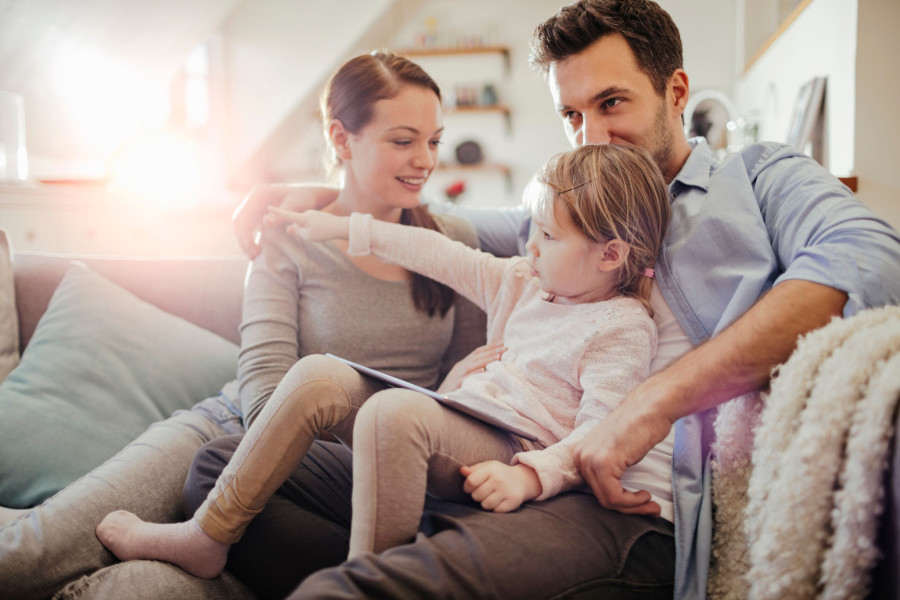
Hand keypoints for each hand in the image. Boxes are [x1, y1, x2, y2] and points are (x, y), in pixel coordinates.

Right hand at [232, 184, 336, 258]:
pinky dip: (249, 240)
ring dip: (245, 241)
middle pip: (239, 220)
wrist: (307, 197)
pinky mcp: (256, 214)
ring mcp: (253, 206)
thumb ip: (281, 214)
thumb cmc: (303, 199)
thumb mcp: (295, 205)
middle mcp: (253, 198)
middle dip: (243, 239)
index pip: (244, 213)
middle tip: (252, 254)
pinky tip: (255, 251)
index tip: (251, 246)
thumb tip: (266, 222)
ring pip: (242, 226)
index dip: (244, 231)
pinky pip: (248, 228)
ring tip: (253, 256)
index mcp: (259, 193)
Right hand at [437, 343, 504, 393]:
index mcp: (462, 365)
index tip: (503, 343)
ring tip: (498, 356)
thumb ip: (473, 370)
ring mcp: (457, 376)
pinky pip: (464, 379)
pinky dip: (473, 374)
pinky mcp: (455, 387)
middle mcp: (459, 368)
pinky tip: (482, 370)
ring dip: (485, 360)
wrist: (438, 401)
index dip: (490, 347)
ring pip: (471, 366)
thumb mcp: (463, 377)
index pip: (477, 352)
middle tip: (505, 347)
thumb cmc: (453, 390)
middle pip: (476, 357)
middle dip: (492, 351)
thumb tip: (490, 365)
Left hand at [461, 461, 541, 512]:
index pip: (471, 481)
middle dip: (477, 495)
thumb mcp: (488, 467)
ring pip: (485, 505)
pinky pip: (495, 511)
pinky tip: (499, 501)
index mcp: (491, 469)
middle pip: (476, 495)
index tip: (470, 488)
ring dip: (485, 502)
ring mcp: (506, 491)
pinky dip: (495, 508)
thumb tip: (462, 471)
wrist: (522, 480)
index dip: (467, 487)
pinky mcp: (512, 502)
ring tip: (491, 496)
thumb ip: (473, 469)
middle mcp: (499, 480)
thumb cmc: (499, 473)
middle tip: (484, 491)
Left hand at [574, 376, 675, 515]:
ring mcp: (590, 459)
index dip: (620, 502)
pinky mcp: (603, 463)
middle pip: (601, 497)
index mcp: (581, 453)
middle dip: (628, 507)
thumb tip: (615, 496)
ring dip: (633, 507)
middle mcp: (580, 456)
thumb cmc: (640, 427)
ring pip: (608, 500)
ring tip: (651, 503)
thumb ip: (609, 468)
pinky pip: (615, 497)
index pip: (596, 489)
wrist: (651, 408)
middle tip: (651, 508)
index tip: (641, 504)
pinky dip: (633, 502)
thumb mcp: (617, 450)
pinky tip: (646, 494)